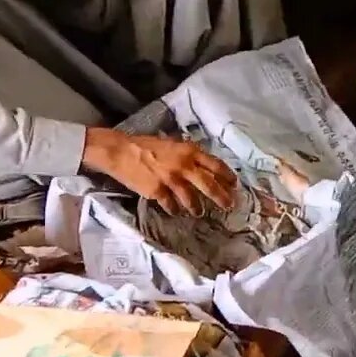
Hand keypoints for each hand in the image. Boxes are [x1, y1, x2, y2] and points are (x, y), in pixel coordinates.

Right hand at [82, 128, 236, 215]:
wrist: (120, 151)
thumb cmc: (146, 145)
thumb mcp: (172, 144)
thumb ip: (188, 154)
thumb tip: (202, 165)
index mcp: (189, 151)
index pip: (216, 165)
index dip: (228, 176)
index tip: (234, 184)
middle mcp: (184, 166)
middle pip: (210, 185)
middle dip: (222, 198)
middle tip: (229, 206)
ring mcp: (171, 180)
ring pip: (192, 200)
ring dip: (197, 208)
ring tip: (198, 212)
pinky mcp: (158, 192)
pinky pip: (171, 206)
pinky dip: (174, 210)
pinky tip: (175, 211)